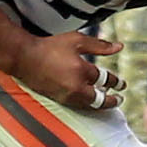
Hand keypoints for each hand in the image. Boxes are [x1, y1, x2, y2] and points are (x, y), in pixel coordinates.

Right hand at [9, 29, 126, 112]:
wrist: (25, 58)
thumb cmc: (50, 46)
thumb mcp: (77, 40)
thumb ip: (99, 45)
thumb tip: (119, 47)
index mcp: (81, 70)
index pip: (105, 79)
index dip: (115, 82)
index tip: (121, 83)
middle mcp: (75, 87)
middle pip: (100, 100)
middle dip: (112, 100)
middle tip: (119, 99)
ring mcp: (66, 95)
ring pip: (89, 105)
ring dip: (100, 104)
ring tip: (107, 101)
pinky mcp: (59, 99)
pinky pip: (78, 106)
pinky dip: (87, 104)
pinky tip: (90, 100)